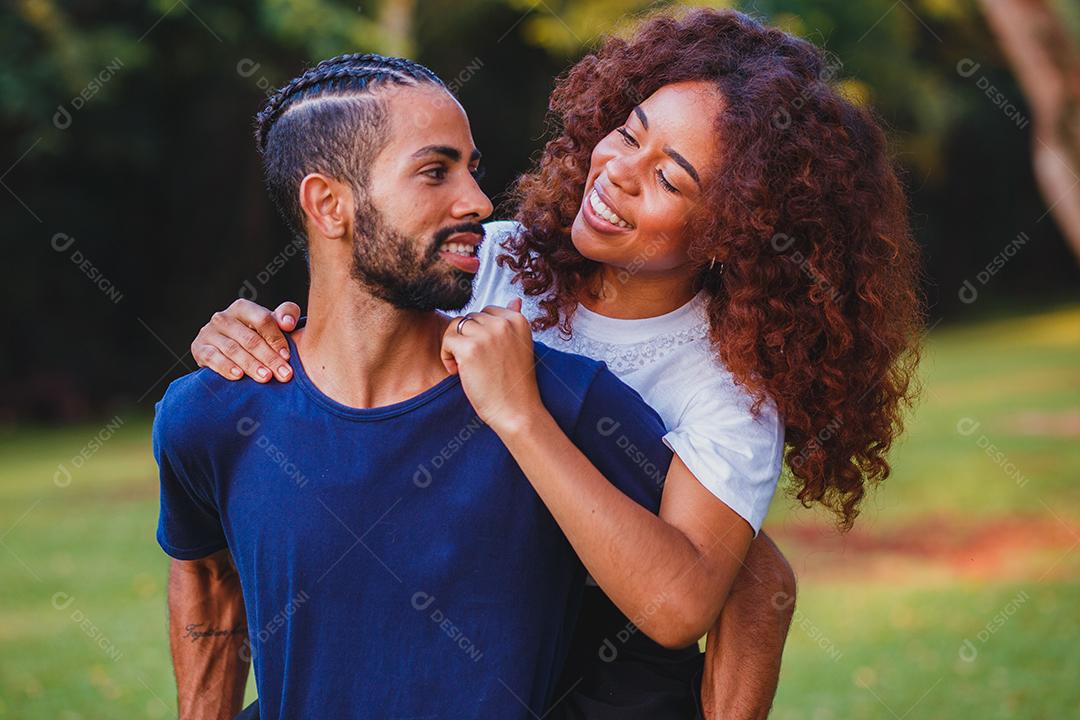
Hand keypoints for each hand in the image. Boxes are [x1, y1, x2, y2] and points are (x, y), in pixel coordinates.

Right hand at [191, 298, 301, 382]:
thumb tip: (288, 323)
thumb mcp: (272, 322)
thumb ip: (287, 314)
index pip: (262, 319)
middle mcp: (223, 317)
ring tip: (265, 377)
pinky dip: (225, 367)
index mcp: (242, 308)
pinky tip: (238, 376)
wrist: (225, 350)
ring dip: (251, 365)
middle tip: (284, 374)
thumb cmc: (256, 334)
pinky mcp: (199, 348)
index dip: (276, 338)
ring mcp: (209, 332)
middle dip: (269, 358)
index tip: (288, 356)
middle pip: (249, 338)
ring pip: (233, 349)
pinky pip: (212, 357)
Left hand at [440, 299, 544, 434]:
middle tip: (474, 363)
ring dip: (455, 346)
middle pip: (470, 318)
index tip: (485, 353)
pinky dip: (447, 356)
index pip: (487, 311)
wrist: (517, 411)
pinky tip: (457, 372)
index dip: (480, 333)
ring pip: (456, 326)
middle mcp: (503, 323)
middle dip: (467, 339)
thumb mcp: (520, 346)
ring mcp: (487, 334)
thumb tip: (515, 300)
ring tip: (464, 367)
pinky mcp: (470, 348)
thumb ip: (513, 322)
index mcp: (518, 320)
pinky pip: (447, 340)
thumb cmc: (516, 384)